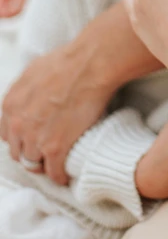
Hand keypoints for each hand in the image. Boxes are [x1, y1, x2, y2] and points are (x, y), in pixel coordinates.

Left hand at [0, 43, 113, 184]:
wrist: (89, 66)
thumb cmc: (67, 62)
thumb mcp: (33, 71)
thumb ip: (25, 91)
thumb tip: (29, 97)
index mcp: (11, 105)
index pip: (8, 135)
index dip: (22, 138)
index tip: (33, 138)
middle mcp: (18, 125)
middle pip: (19, 151)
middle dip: (31, 152)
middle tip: (46, 151)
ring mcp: (36, 138)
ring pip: (33, 163)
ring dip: (45, 164)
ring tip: (57, 163)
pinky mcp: (55, 148)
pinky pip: (54, 172)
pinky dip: (60, 176)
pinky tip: (66, 175)